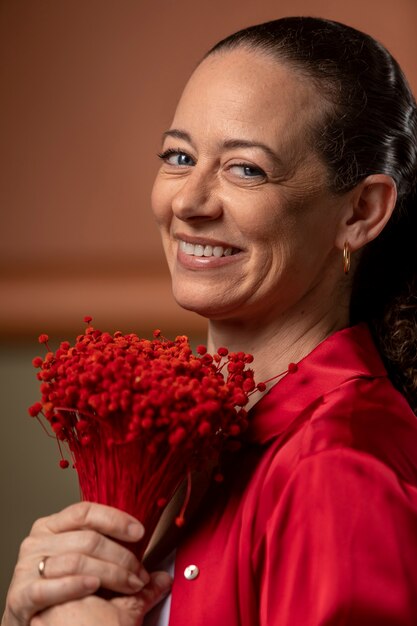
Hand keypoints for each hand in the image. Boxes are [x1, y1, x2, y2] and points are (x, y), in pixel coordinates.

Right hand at [2, 502, 149, 625]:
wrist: (27, 619)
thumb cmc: (58, 587)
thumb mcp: (88, 568)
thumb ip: (123, 568)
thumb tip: (163, 579)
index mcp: (52, 525)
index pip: (86, 511)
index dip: (115, 519)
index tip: (139, 532)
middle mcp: (38, 541)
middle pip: (88, 540)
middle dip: (121, 557)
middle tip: (140, 573)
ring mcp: (27, 567)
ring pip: (77, 561)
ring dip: (111, 574)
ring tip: (130, 585)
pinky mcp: (21, 595)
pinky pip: (50, 586)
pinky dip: (75, 585)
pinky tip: (94, 586)